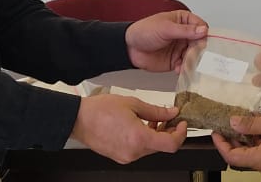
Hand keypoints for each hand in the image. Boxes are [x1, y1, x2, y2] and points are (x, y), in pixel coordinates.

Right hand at [71, 94, 187, 163]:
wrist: (78, 119)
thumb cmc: (100, 110)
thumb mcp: (132, 104)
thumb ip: (156, 111)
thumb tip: (171, 113)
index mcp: (139, 138)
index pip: (171, 145)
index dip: (181, 134)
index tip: (182, 124)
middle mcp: (133, 152)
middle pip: (161, 147)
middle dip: (168, 132)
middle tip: (170, 118)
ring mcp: (126, 156)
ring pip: (150, 148)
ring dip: (156, 135)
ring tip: (153, 120)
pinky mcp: (120, 157)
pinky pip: (138, 150)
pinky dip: (144, 139)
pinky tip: (140, 126)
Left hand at [126, 10, 207, 71]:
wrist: (129, 48)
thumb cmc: (144, 31)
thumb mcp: (165, 28)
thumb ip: (185, 30)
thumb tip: (203, 30)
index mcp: (183, 20)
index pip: (201, 27)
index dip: (204, 35)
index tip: (203, 42)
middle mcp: (184, 34)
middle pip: (200, 43)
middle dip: (199, 51)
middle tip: (196, 56)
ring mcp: (181, 48)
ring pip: (194, 55)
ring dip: (192, 61)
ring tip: (187, 65)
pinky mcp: (176, 60)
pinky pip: (186, 65)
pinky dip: (185, 68)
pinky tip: (180, 69)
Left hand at [214, 115, 260, 178]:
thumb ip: (251, 124)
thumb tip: (233, 123)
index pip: (232, 157)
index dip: (221, 144)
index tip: (216, 132)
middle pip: (241, 156)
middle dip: (232, 140)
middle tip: (227, 124)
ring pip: (252, 154)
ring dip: (246, 139)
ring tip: (243, 122)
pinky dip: (258, 141)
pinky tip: (259, 128)